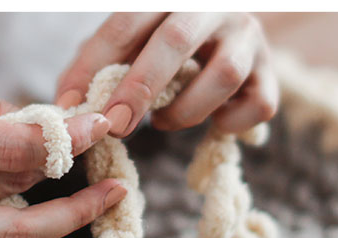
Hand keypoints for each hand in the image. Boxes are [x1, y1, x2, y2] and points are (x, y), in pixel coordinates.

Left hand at [55, 12, 278, 136]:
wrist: (224, 32)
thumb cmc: (159, 43)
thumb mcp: (125, 43)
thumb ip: (93, 68)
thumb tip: (66, 106)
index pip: (124, 24)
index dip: (94, 66)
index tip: (74, 106)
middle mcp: (210, 8)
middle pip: (174, 41)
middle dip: (139, 88)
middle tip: (116, 125)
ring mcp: (246, 36)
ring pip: (223, 75)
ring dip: (185, 110)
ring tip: (164, 122)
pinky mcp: (271, 72)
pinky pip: (257, 104)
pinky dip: (229, 123)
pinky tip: (211, 123)